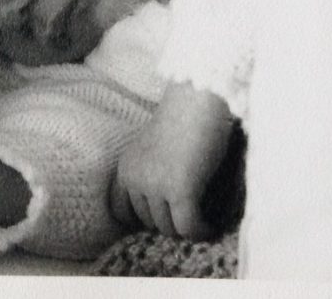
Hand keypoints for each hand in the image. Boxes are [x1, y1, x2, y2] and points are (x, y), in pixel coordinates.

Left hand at [111, 82, 233, 239]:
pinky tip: (211, 227)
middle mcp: (135, 178)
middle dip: (168, 222)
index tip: (161, 218)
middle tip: (189, 218)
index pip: (120, 210)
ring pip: (168, 227)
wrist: (199, 98)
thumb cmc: (184, 116)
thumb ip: (150, 171)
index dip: (140, 219)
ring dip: (186, 228)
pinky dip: (200, 231)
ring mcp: (155, 185)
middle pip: (147, 222)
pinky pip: (188, 226)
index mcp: (125, 167)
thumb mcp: (154, 147)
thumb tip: (162, 202)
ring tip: (202, 222)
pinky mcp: (179, 190)